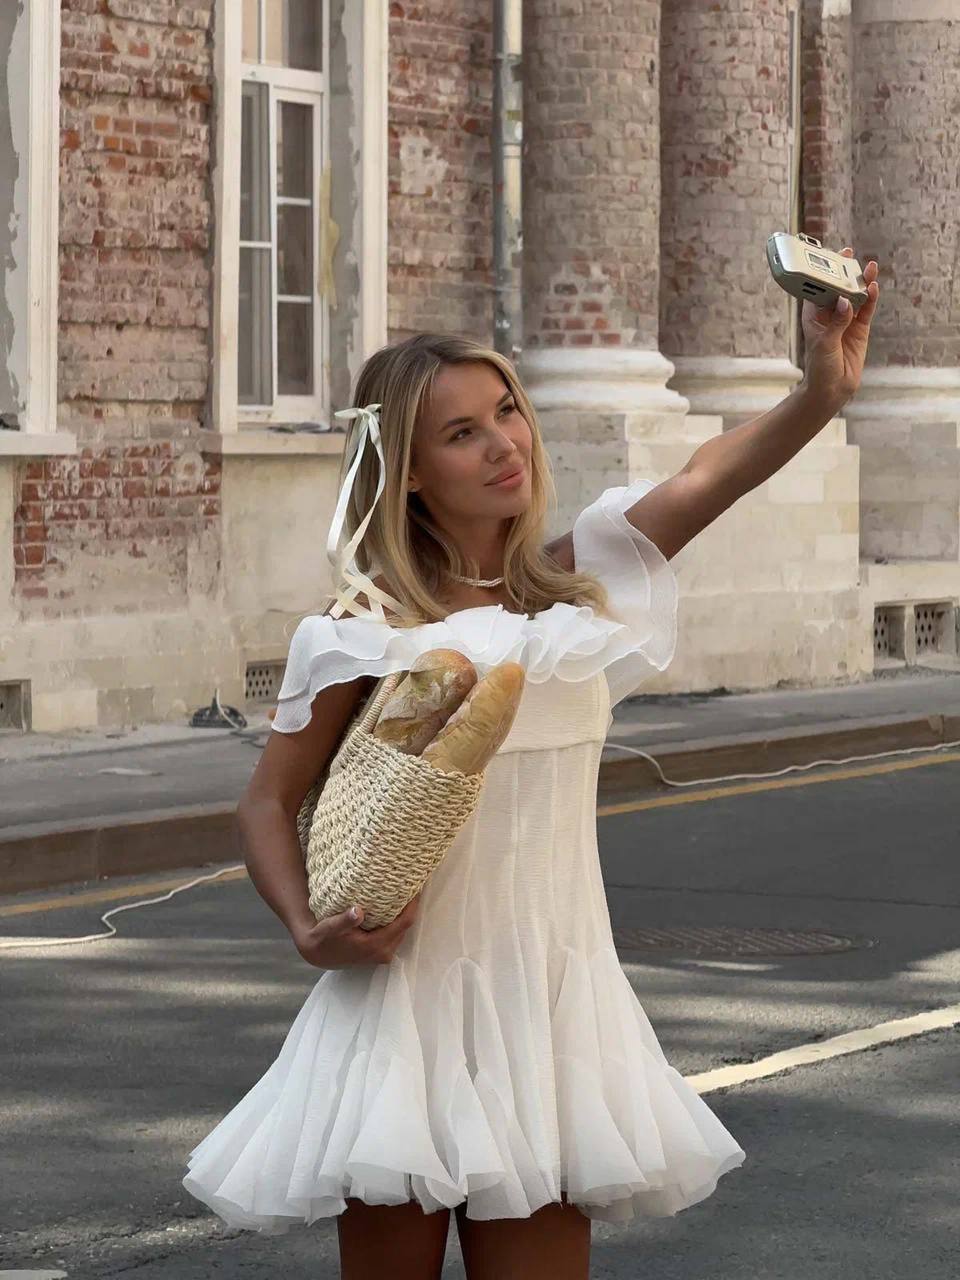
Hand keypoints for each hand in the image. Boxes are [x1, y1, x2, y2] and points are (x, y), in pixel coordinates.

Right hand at [290, 892, 422, 968]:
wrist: (317, 954)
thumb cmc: (324, 938)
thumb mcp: (330, 927)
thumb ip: (345, 920)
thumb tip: (357, 911)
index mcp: (375, 946)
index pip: (404, 923)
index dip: (412, 905)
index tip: (416, 887)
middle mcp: (383, 953)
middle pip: (406, 927)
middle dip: (410, 907)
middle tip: (411, 885)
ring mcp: (382, 954)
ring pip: (402, 931)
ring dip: (404, 913)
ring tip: (405, 893)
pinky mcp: (379, 952)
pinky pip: (395, 934)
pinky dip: (397, 920)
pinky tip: (395, 906)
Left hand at [800, 247, 880, 408]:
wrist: (832, 389)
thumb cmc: (819, 367)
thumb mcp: (825, 344)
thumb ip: (836, 323)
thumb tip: (845, 302)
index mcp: (814, 316)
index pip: (817, 290)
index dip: (823, 274)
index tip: (828, 259)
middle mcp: (830, 315)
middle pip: (838, 289)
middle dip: (844, 272)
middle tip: (849, 255)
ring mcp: (846, 321)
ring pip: (855, 297)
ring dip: (861, 283)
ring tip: (869, 267)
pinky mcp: (860, 329)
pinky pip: (866, 310)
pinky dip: (871, 299)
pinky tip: (874, 287)